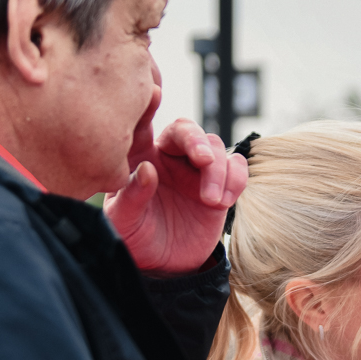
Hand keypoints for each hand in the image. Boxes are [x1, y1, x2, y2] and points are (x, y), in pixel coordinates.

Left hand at [105, 61, 247, 274]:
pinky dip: (236, 179)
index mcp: (139, 157)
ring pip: (216, 148)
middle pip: (187, 131)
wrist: (165, 266)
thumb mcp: (123, 223)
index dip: (148, 107)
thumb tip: (147, 170)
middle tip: (204, 161)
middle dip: (197, 141)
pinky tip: (226, 201)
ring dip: (219, 171)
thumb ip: (131, 197)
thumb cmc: (136, 239)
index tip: (154, 94)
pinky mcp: (221, 185)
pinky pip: (237, 168)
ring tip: (213, 201)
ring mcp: (197, 170)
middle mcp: (169, 157)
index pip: (142, 125)